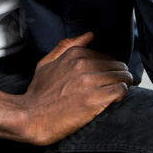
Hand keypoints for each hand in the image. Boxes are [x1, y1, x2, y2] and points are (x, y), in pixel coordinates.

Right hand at [17, 32, 132, 145]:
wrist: (29, 116)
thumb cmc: (38, 93)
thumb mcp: (47, 62)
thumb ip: (67, 46)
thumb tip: (90, 35)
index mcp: (74, 55)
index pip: (107, 55)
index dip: (110, 67)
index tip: (108, 76)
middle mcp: (84, 65)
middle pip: (118, 65)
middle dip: (120, 75)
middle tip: (116, 85)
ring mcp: (89, 82)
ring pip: (122, 77)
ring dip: (123, 85)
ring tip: (117, 92)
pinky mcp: (94, 100)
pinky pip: (120, 91)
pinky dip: (121, 95)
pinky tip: (114, 100)